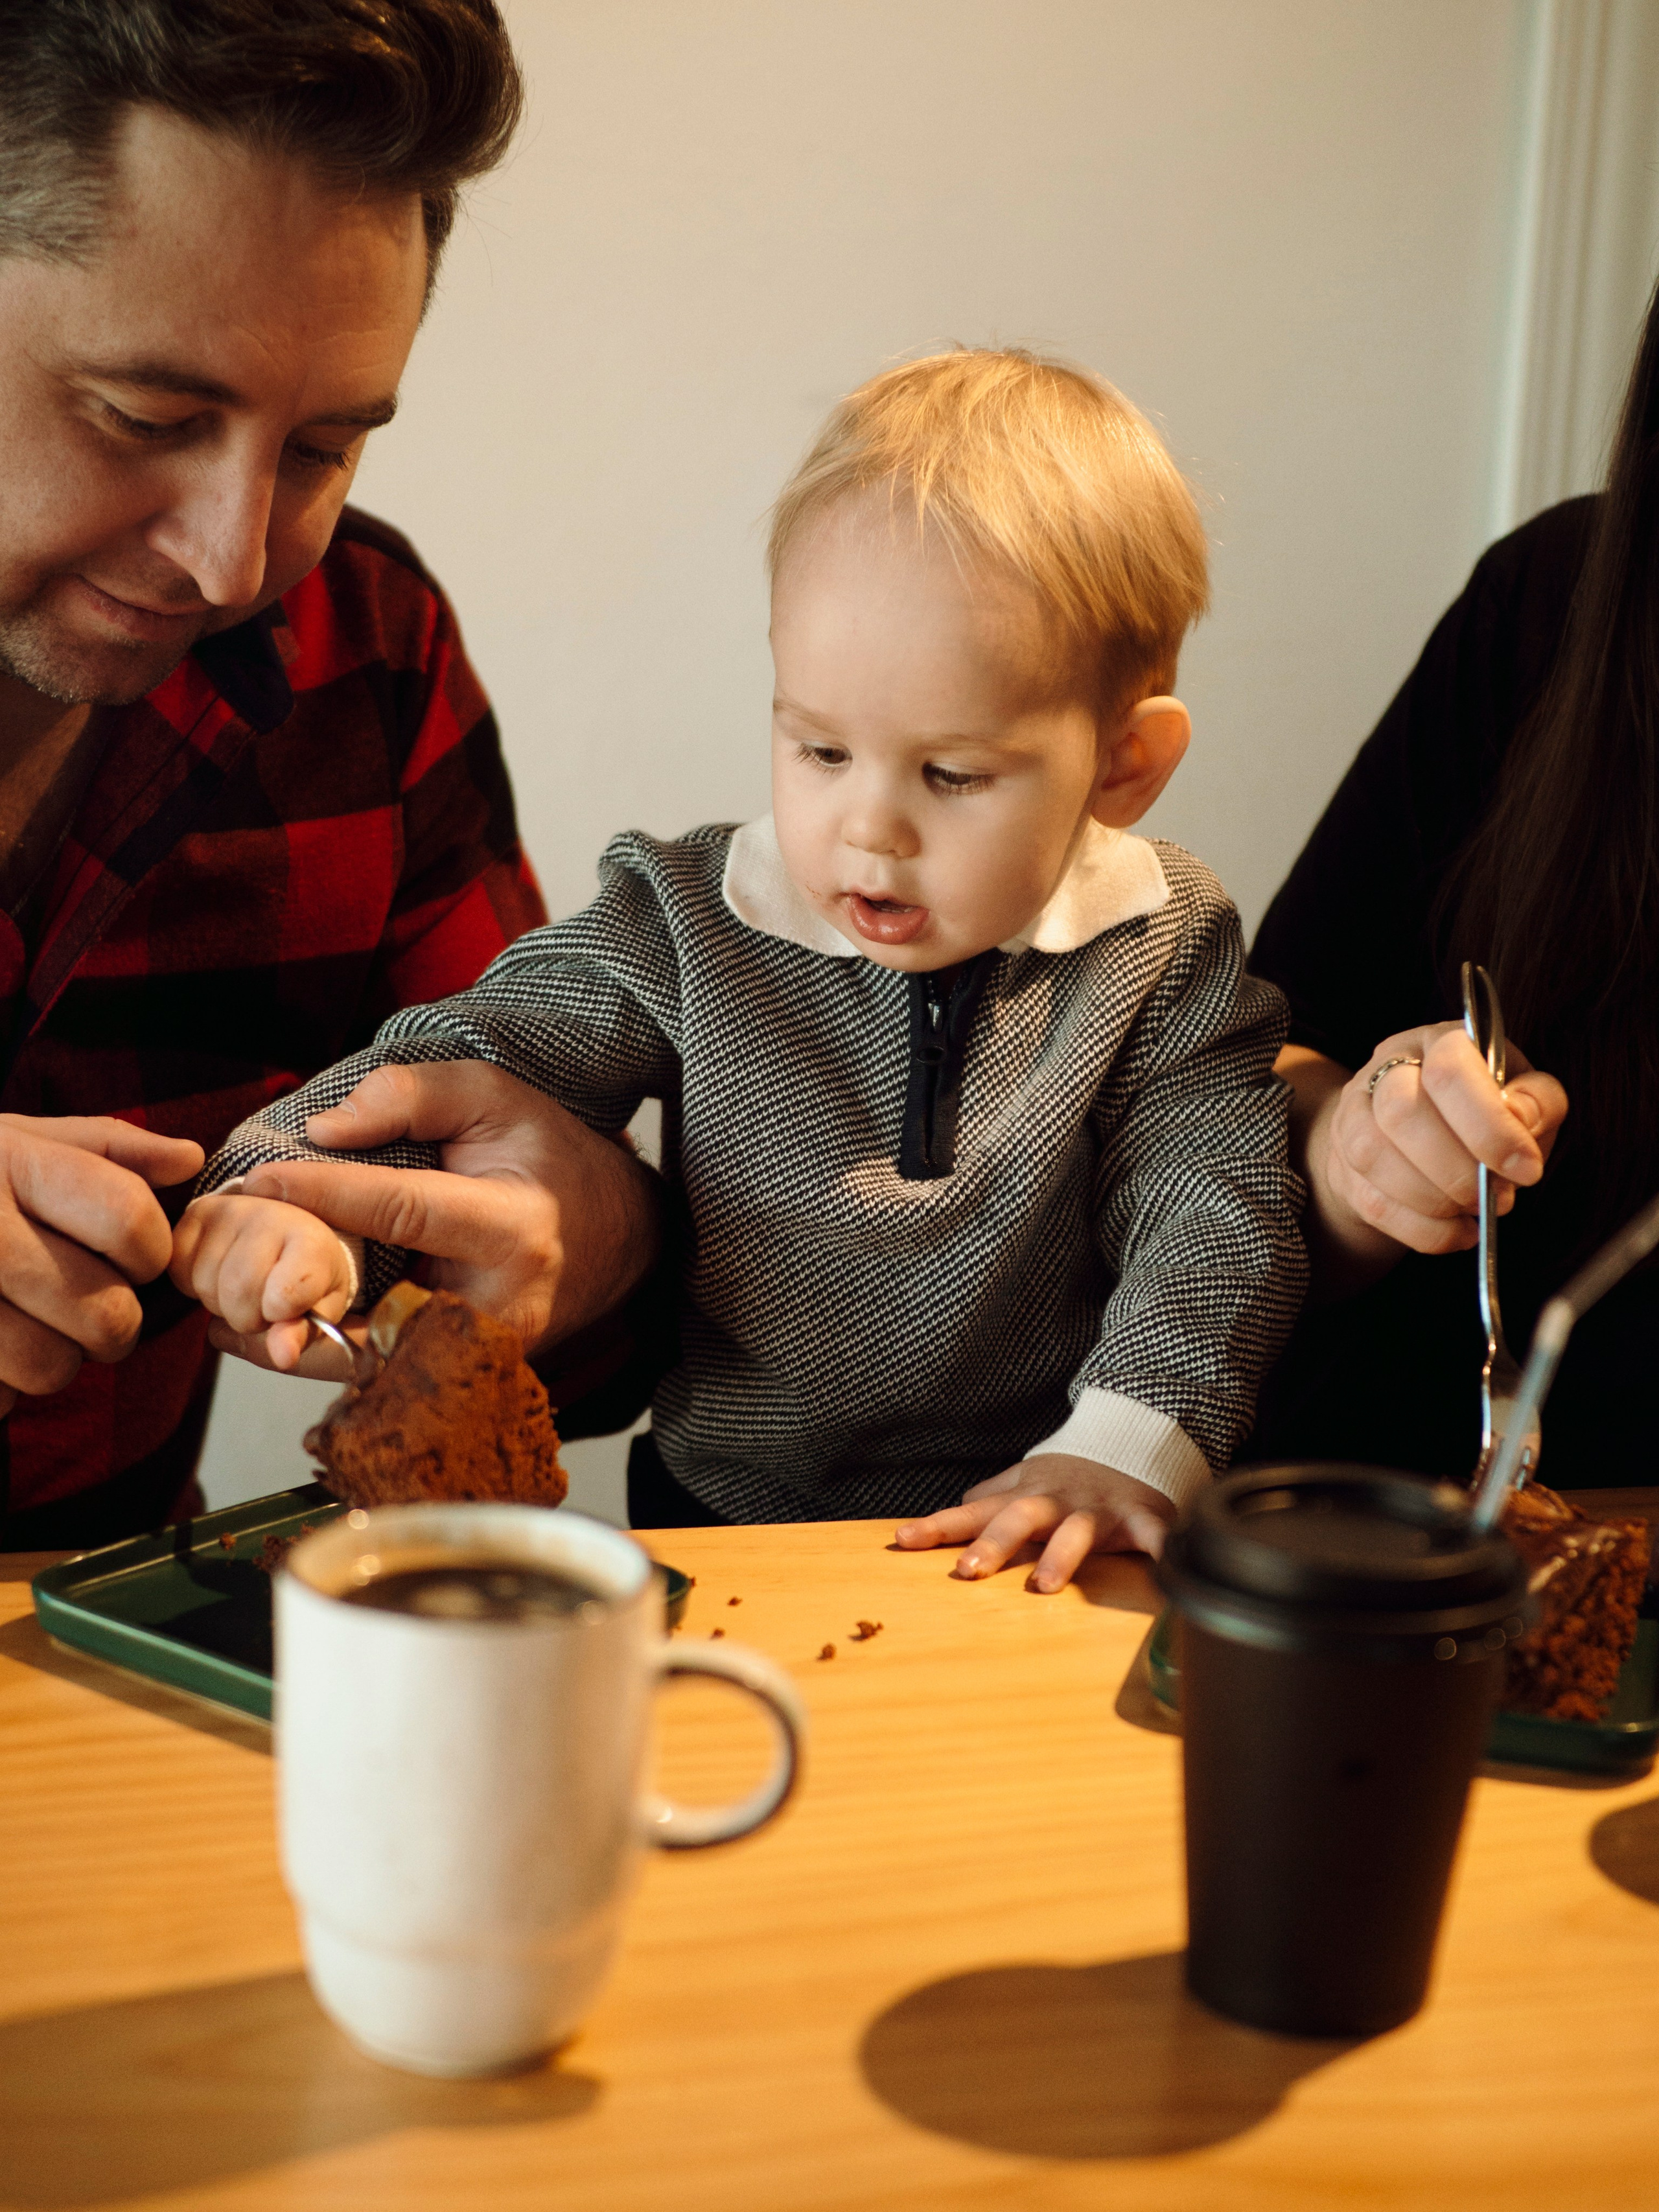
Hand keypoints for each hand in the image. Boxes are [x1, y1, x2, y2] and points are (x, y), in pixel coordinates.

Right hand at [0, 1114, 203, 1415]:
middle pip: (105, 1313)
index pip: (130, 1220)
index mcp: (11, 1164)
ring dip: (57, 1359)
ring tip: (31, 1325)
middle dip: (113, 1322)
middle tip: (88, 1305)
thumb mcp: (17, 1138)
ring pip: (53, 1367)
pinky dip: (1, 1386)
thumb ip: (109, 1146)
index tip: (136, 1254)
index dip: (150, 1250)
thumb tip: (188, 1160)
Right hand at [170, 1194, 355, 1371]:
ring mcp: (232, 1210)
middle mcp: (273, 1217)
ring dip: (220, 1301)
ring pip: (206, 1285)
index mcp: (313, 1244)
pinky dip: (193, 1283)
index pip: (287, 1293)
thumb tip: (282, 1356)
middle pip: (238, 1294)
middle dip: (248, 1316)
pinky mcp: (197, 1212)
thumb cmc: (306, 1281)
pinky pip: (178, 1269)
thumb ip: (301, 1334)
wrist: (288, 1240)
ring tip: (243, 1286)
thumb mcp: (316, 1312)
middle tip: (264, 1303)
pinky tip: (218, 1272)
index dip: (279, 1314)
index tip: (285, 1310)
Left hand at [208, 1062, 660, 1373]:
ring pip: (367, 1362)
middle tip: (219, 1266)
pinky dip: (317, 1354)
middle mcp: (496, 1308)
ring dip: (290, 1339)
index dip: (326, 1194)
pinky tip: (262, 1330)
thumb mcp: (498, 1100)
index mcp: (512, 1231)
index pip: (405, 1210)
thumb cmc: (551, 1160)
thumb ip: (415, 1096)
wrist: (616, 1240)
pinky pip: (377, 1373)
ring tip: (222, 1309)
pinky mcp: (460, 1377)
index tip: (258, 1180)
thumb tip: (324, 1131)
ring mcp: (478, 1356)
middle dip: (292, 1293)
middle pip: (374, 1311)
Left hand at [894, 1453, 1177, 1592]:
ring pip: (1077, 1530)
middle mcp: (1056, 1502)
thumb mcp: (1025, 1479)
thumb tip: (956, 1505)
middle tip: (968, 1571)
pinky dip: (1160, 1548)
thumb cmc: (1070, 1474)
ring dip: (1060, 1555)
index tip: (904, 1540)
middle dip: (994, 1543)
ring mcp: (1098, 1510)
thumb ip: (990, 1496)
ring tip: (1042, 1585)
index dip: (939, 1526)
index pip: (974, 1511)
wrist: (1132, 1440)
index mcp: (1025, 1497)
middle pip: (1019, 1518)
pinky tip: (1162, 1568)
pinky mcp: (1140, 1516)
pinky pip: (1152, 1533)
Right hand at [1293, 1027, 1568, 1274]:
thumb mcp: (1523, 1094)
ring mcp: (1354, 1115)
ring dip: (1436, 1199)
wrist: (1424, 1136)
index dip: (1489, 1126)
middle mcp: (1386, 1069)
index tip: (1526, 1169)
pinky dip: (1423, 1230)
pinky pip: (1372, 1203)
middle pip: (1401, 1112)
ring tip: (1474, 1211)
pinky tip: (1457, 1232)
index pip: (1448, 1071)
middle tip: (1495, 1197)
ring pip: (1374, 1156)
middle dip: (1458, 1169)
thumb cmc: (1483, 1112)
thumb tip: (1521, 1120)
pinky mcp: (1343, 1164)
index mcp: (1437, 1042)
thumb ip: (1536, 1100)